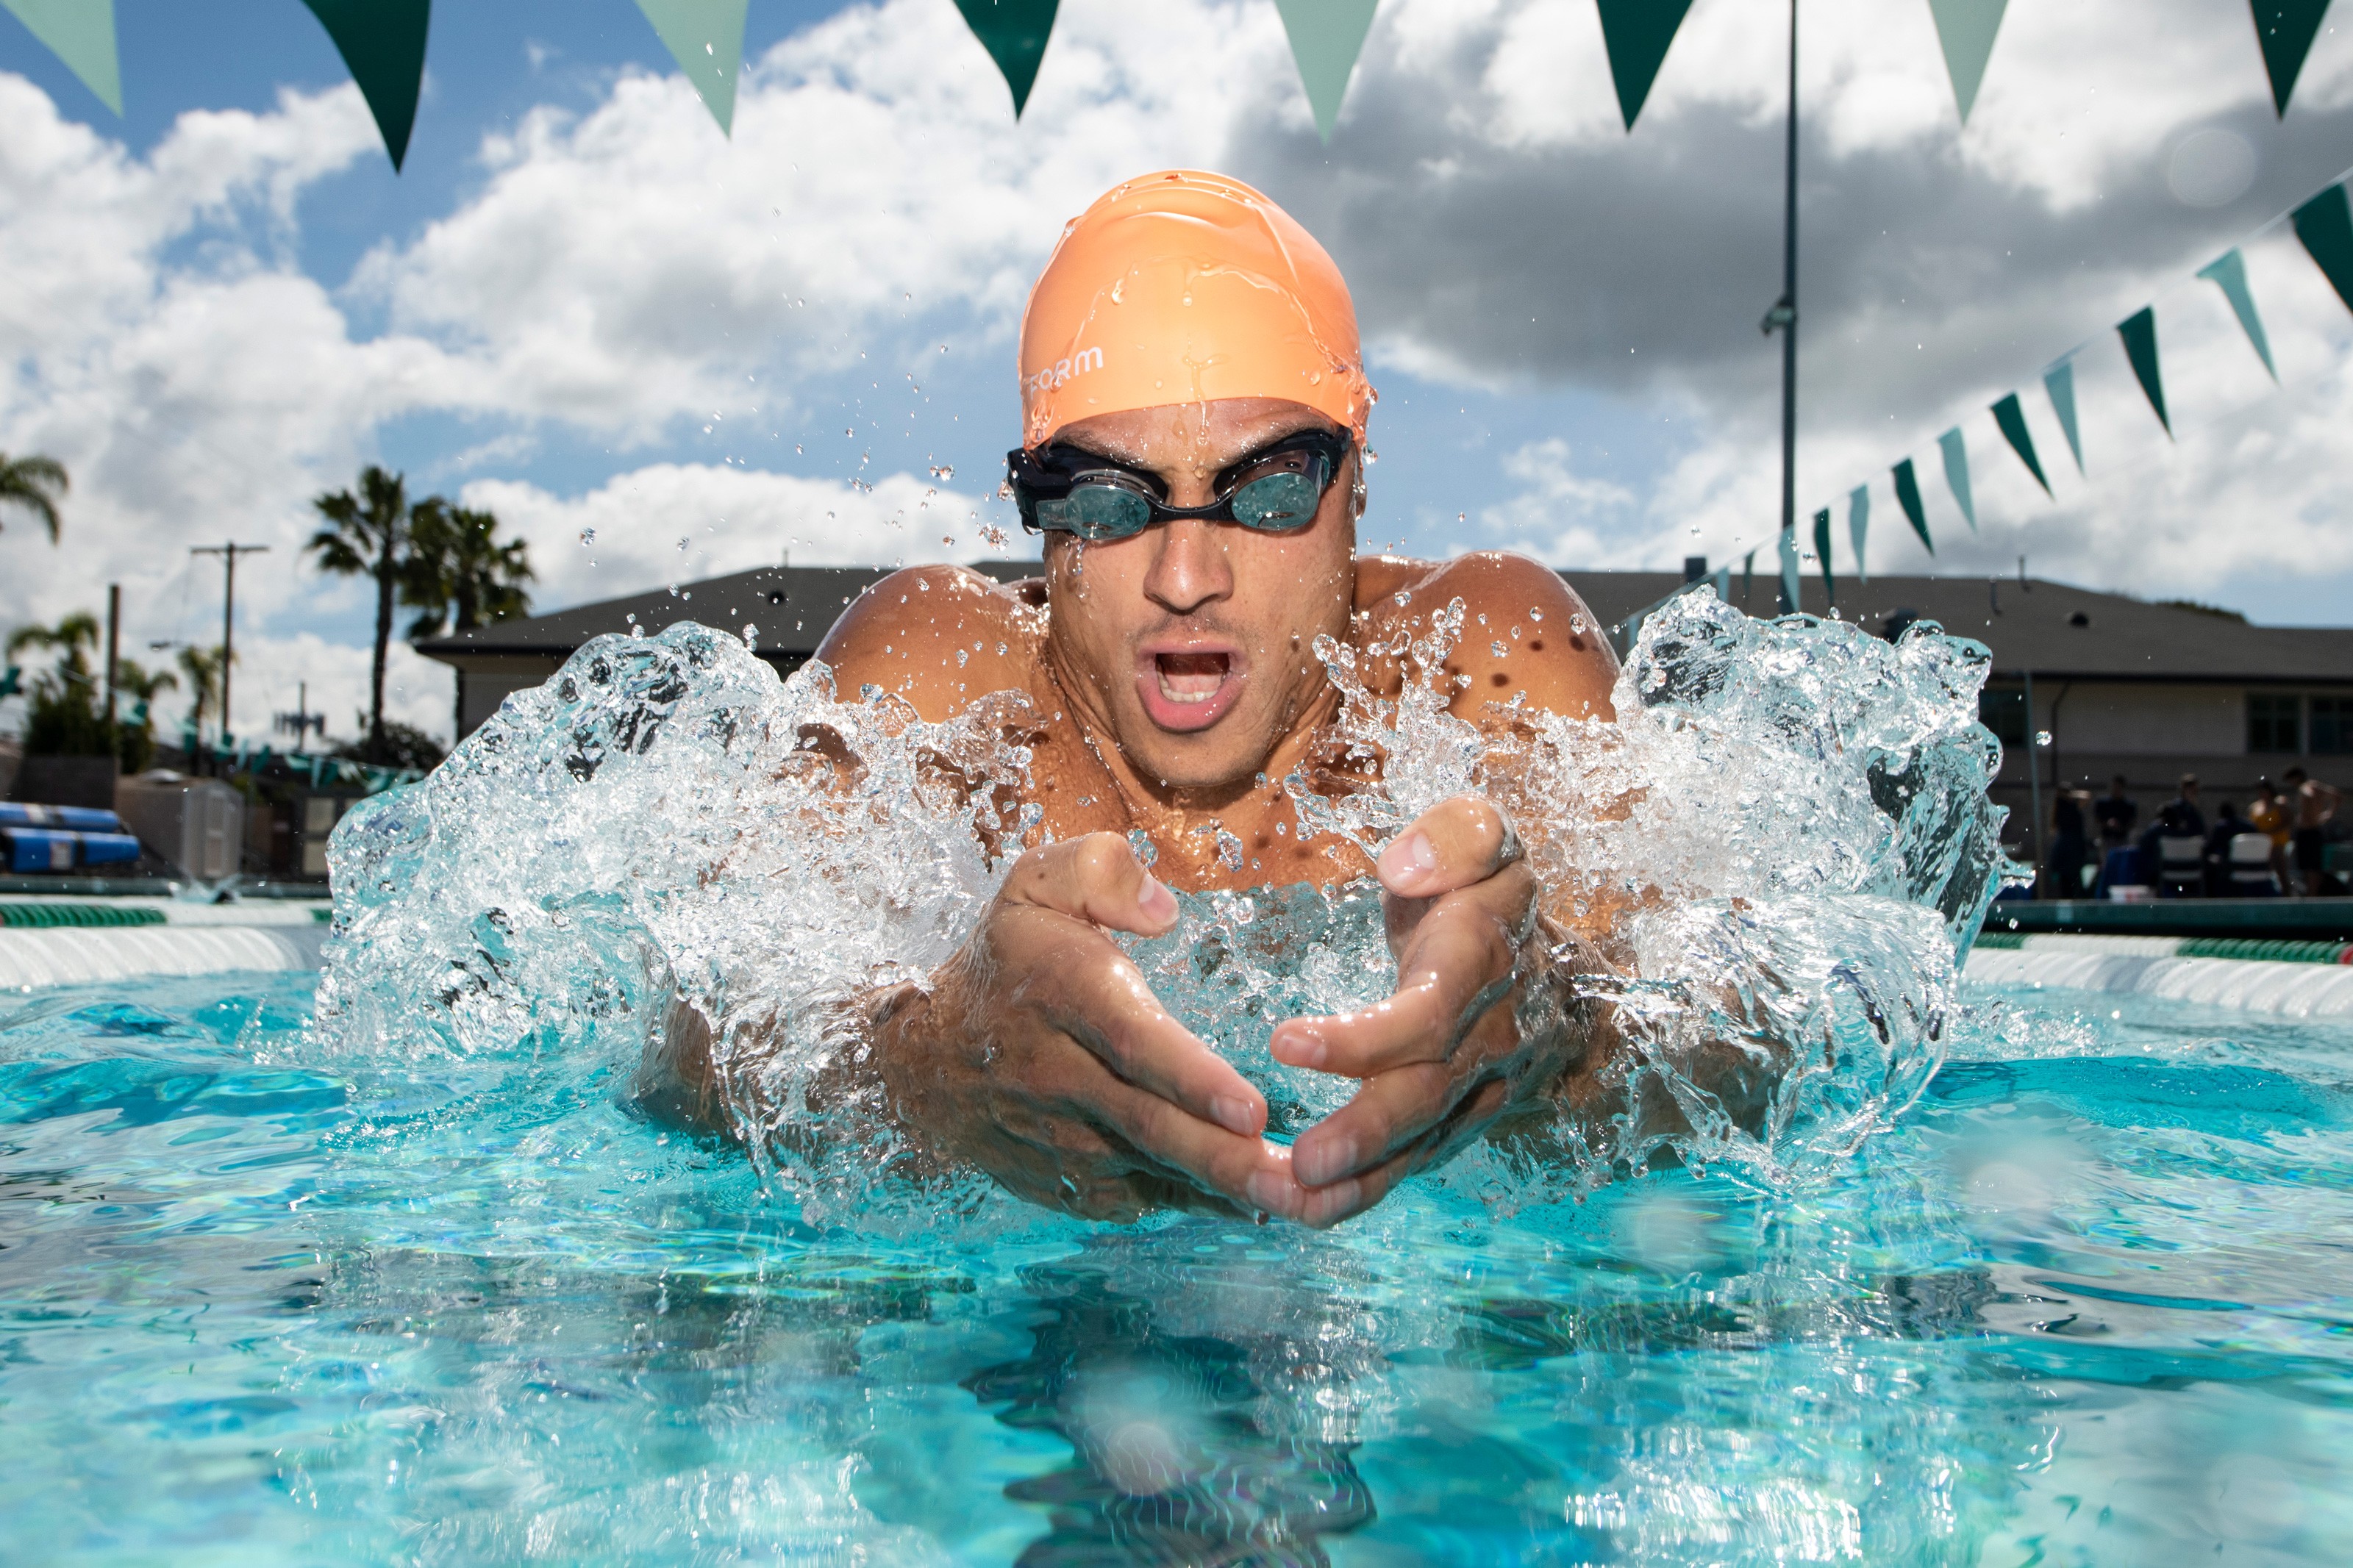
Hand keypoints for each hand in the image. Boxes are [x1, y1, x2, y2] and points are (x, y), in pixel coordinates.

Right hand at [875, 833, 1304, 1221]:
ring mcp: (1063, 1139)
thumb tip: (1164, 911)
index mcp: (1064, 995)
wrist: (921, 1059)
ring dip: (1227, 1191)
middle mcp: (1060, 1075)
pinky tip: (1257, 1204)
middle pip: (1150, 1126)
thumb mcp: (1035, 885)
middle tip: (1299, 1181)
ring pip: (1152, 1171)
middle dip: (1227, 1158)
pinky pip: (1143, 1197)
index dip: (1192, 1079)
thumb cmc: (1006, 960)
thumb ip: (1099, 871)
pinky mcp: (1071, 1181)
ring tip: (1303, 1202)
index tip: (1253, 1108)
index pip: (1132, 1043)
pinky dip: (1198, 1204)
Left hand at [1269, 796, 1590, 1226]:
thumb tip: (1405, 863)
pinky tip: (1311, 1208)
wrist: (1550, 955)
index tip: (1283, 1041)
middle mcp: (1491, 1035)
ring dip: (1364, 1176)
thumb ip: (1456, 837)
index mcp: (1482, 962)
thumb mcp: (1483, 832)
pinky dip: (1370, 1186)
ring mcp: (1484, 1085)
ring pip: (1426, 1140)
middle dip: (1366, 1131)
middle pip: (1428, 1093)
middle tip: (1302, 1162)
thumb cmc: (1487, 888)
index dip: (1362, 1038)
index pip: (1427, 1013)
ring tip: (1295, 1198)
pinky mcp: (1467, 1115)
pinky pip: (1421, 1156)